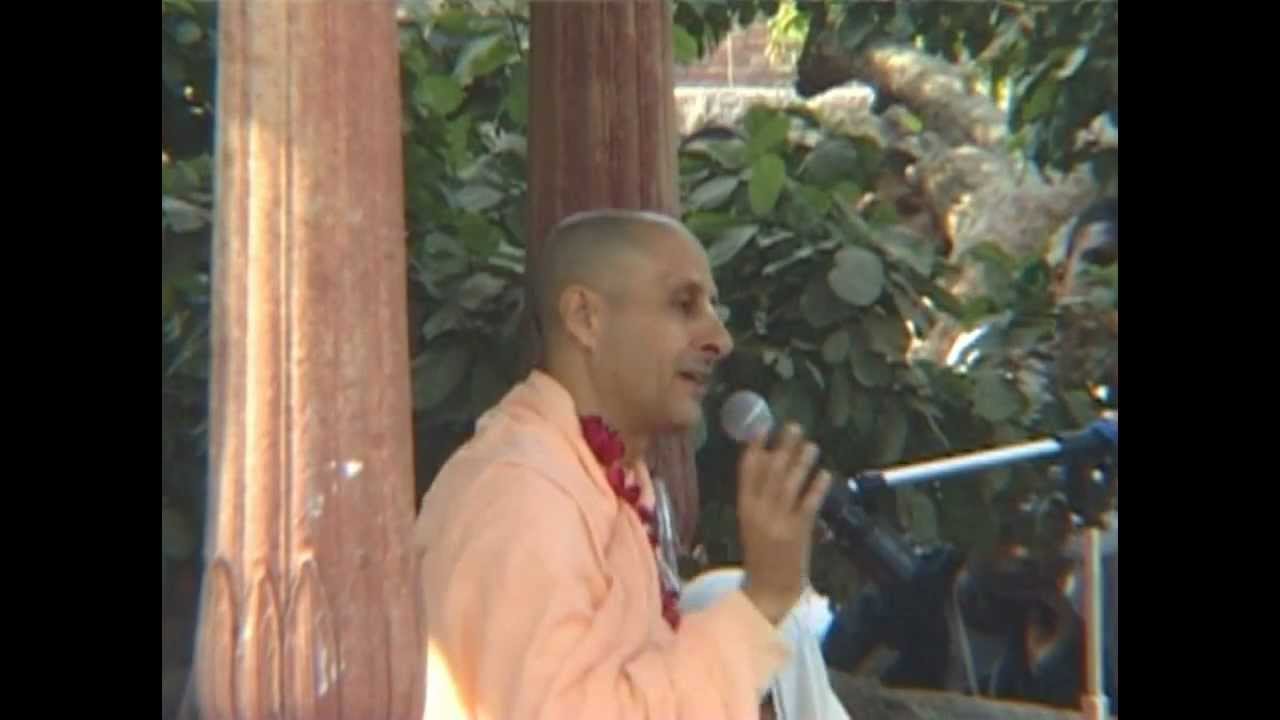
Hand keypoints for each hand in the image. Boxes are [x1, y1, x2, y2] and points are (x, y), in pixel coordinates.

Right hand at [736, 422, 830, 623]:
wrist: (769, 590)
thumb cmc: (761, 555)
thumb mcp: (751, 523)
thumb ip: (757, 497)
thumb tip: (767, 463)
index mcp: (744, 508)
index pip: (748, 472)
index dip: (755, 448)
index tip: (763, 428)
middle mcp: (760, 512)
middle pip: (771, 472)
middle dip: (783, 447)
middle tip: (793, 427)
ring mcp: (779, 522)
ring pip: (791, 485)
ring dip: (802, 462)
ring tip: (811, 445)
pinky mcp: (798, 533)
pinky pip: (808, 505)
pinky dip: (817, 488)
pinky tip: (825, 474)